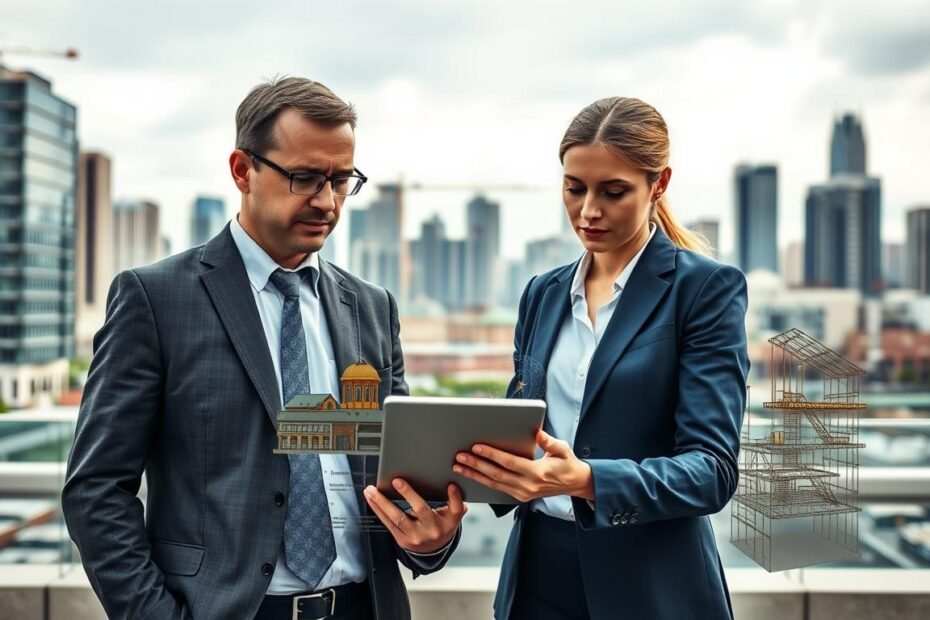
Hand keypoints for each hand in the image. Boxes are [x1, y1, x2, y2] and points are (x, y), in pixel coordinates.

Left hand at [363, 479, 465, 553]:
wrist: (434, 551)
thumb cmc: (442, 526)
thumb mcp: (452, 516)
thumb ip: (454, 502)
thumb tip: (453, 486)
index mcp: (449, 522)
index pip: (455, 509)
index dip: (454, 497)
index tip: (451, 486)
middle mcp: (433, 529)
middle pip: (421, 510)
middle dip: (408, 494)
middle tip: (397, 481)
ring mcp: (416, 536)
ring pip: (398, 518)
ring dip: (382, 502)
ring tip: (371, 490)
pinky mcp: (402, 540)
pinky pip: (388, 524)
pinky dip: (378, 510)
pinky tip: (371, 500)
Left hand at [453, 429, 594, 502]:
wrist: (575, 484)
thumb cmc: (567, 463)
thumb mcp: (562, 450)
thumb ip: (549, 442)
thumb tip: (537, 432)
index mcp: (537, 473)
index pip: (509, 463)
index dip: (492, 455)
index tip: (476, 447)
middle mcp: (528, 486)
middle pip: (496, 475)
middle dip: (476, 465)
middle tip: (459, 456)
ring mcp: (523, 494)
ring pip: (493, 484)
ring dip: (474, 475)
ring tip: (458, 466)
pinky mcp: (520, 497)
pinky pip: (497, 489)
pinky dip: (482, 482)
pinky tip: (471, 475)